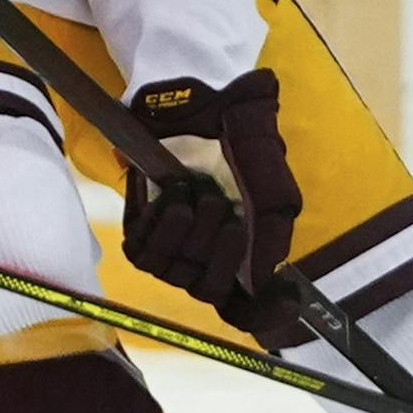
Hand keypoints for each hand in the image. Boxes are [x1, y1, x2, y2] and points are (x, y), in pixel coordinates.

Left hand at [121, 69, 301, 326]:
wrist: (199, 97)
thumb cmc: (239, 136)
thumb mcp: (270, 180)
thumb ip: (272, 230)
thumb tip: (267, 278)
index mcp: (245, 249)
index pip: (247, 305)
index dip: (258, 315)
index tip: (269, 304)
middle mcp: (209, 254)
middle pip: (209, 290)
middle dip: (217, 250)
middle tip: (222, 208)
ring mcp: (173, 243)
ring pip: (174, 273)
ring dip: (187, 230)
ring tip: (194, 192)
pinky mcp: (141, 227)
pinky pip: (143, 250)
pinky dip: (158, 221)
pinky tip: (169, 192)